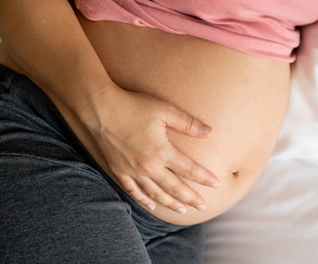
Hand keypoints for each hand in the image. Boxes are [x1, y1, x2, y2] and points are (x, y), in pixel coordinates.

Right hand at [86, 85, 220, 213]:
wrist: (101, 109)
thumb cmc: (134, 106)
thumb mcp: (165, 110)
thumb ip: (188, 123)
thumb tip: (209, 132)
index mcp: (162, 151)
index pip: (189, 170)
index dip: (204, 178)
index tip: (216, 184)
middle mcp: (148, 166)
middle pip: (174, 187)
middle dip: (190, 197)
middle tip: (203, 206)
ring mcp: (132, 171)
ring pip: (155, 193)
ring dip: (170, 203)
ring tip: (183, 210)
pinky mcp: (119, 171)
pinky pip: (134, 191)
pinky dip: (144, 201)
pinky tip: (152, 206)